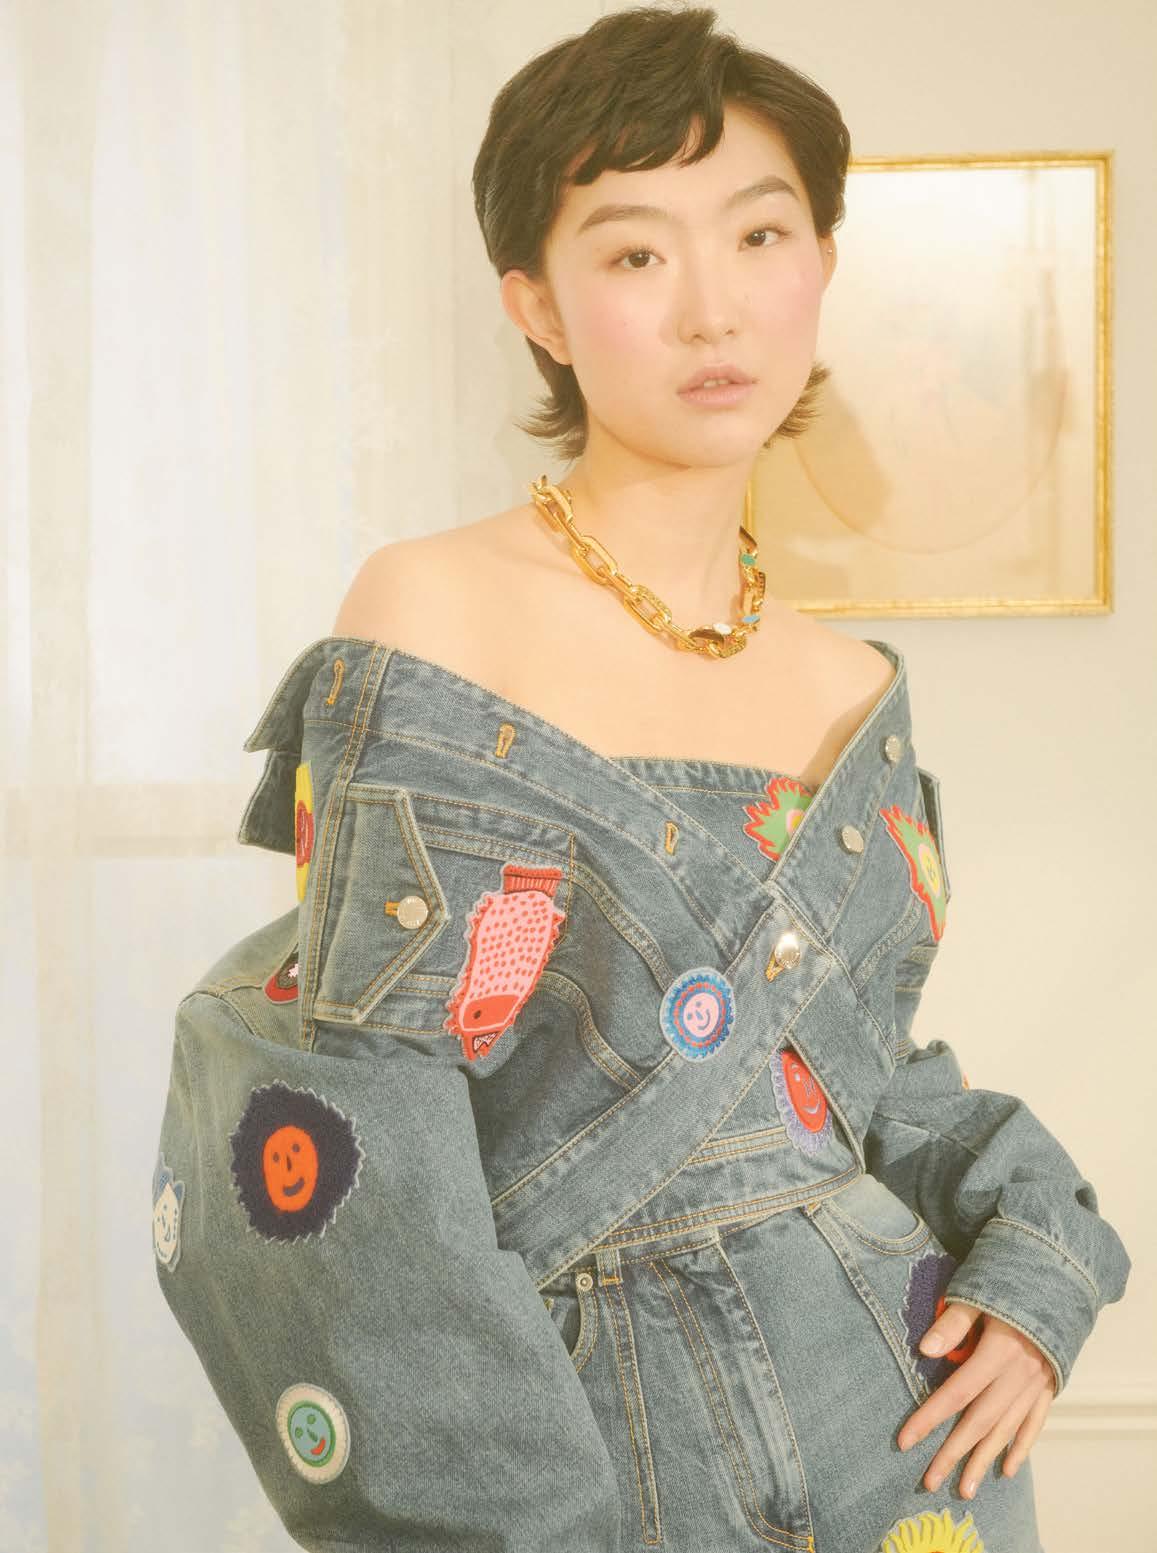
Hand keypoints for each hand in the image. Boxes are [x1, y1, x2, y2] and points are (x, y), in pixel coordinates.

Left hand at [896, 1300, 1056, 1498]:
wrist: (1061, 1276)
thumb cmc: (1009, 1281)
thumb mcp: (977, 1293)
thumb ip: (952, 1323)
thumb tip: (923, 1350)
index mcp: (999, 1351)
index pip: (957, 1393)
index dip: (928, 1418)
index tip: (905, 1442)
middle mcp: (1019, 1374)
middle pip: (980, 1421)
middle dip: (953, 1453)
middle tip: (929, 1482)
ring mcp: (1037, 1383)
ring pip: (1006, 1429)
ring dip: (983, 1460)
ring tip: (964, 1489)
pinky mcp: (1049, 1385)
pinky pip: (1034, 1423)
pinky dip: (1020, 1447)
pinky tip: (1006, 1470)